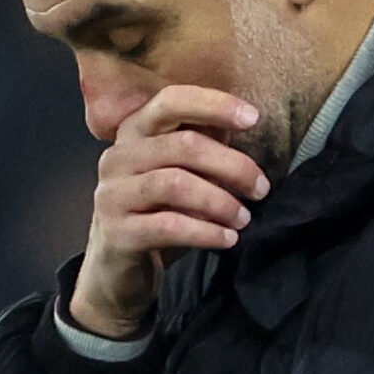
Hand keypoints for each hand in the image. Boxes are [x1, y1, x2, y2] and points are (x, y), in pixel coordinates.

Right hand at [68, 85, 271, 338]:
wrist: (117, 271)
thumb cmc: (156, 214)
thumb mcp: (180, 174)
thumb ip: (202, 146)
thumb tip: (242, 120)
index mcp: (133, 133)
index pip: (171, 101)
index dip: (214, 105)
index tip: (253, 118)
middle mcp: (116, 157)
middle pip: (183, 145)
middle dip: (232, 165)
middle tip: (261, 188)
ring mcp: (112, 195)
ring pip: (175, 184)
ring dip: (220, 201)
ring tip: (244, 218)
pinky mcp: (116, 233)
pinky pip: (169, 225)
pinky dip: (206, 232)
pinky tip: (228, 238)